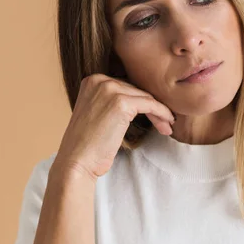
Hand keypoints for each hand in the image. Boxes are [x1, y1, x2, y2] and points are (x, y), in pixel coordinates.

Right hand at [52, 73, 174, 179]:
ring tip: (167, 126)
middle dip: (152, 107)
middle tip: (165, 122)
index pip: (126, 86)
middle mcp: (100, 80)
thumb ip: (111, 101)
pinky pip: (150, 105)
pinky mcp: (121, 103)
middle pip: (137, 90)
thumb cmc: (88, 144)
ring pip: (146, 97)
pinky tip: (167, 124)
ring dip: (160, 112)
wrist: (77, 162)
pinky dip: (162, 113)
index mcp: (92, 80)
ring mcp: (110, 90)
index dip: (141, 101)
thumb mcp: (96, 113)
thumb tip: (140, 99)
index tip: (153, 114)